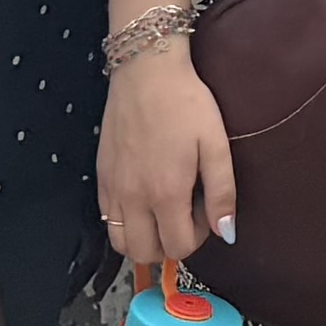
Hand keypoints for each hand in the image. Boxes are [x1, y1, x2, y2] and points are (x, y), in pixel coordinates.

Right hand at [101, 57, 234, 281]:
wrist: (146, 71)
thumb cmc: (186, 104)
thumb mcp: (215, 145)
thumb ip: (222, 193)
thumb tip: (225, 232)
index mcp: (165, 192)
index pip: (177, 248)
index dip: (196, 238)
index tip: (203, 210)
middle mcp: (133, 197)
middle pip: (144, 254)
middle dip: (168, 245)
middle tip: (183, 214)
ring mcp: (112, 188)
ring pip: (121, 243)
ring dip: (143, 237)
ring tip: (162, 210)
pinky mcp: (100, 176)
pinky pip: (107, 219)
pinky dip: (125, 221)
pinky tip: (142, 195)